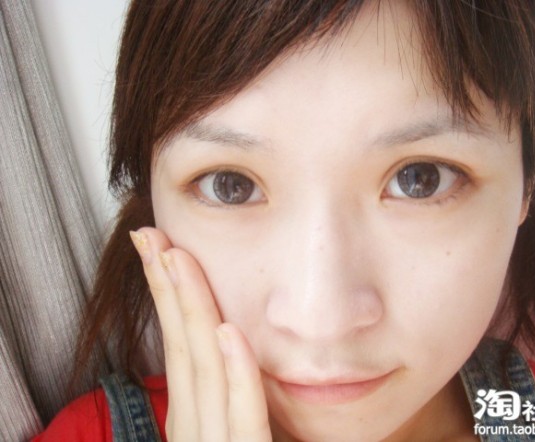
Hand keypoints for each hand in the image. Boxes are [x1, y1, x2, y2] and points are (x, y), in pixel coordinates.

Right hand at [130, 227, 271, 441]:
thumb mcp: (231, 428)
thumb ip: (229, 393)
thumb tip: (226, 341)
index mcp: (189, 416)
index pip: (175, 346)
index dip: (164, 295)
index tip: (157, 248)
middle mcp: (194, 427)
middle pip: (180, 346)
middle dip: (165, 287)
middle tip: (152, 236)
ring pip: (204, 369)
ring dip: (193, 310)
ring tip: (179, 259)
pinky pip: (245, 417)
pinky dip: (238, 374)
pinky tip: (230, 332)